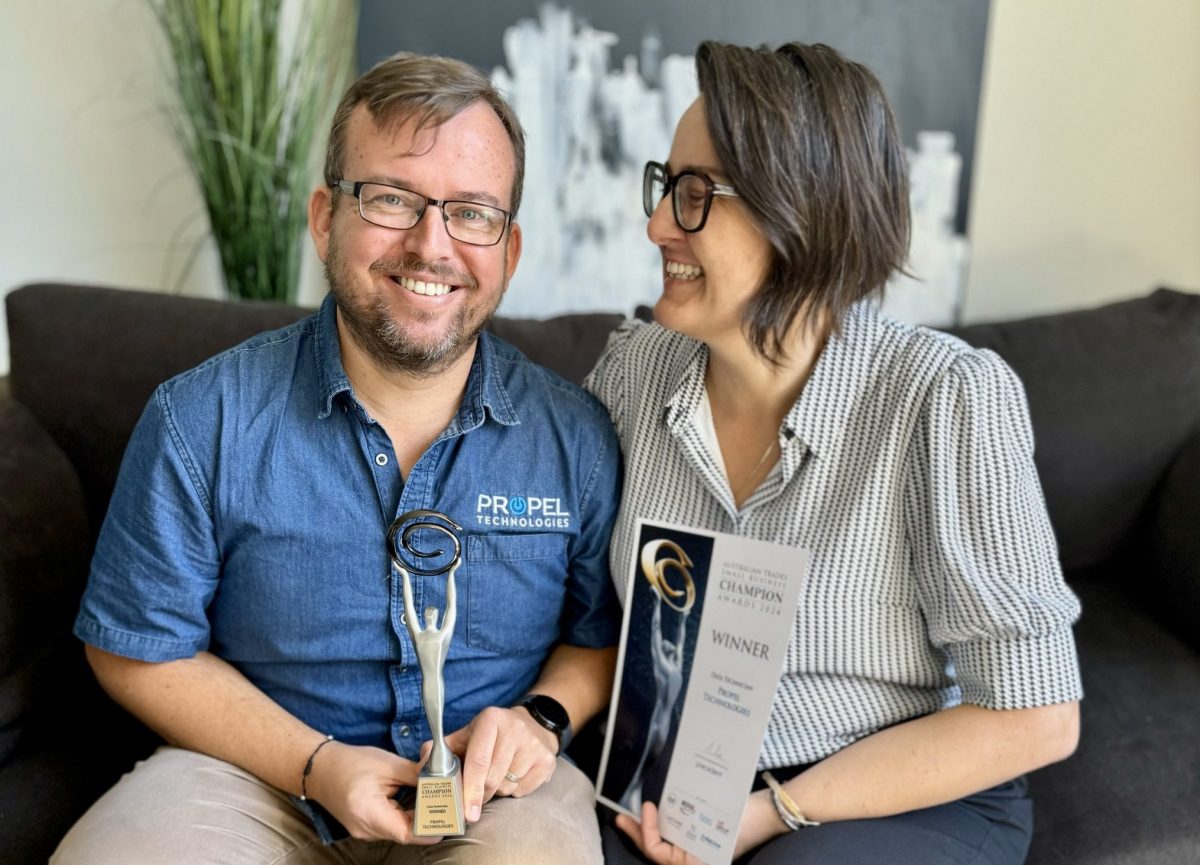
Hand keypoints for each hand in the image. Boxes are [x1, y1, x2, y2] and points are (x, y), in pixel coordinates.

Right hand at [304, 741, 439, 844]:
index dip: (431, 828)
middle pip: (406, 833)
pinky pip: (392, 826)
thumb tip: (441, 781)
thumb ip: (416, 775)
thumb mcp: (388, 765)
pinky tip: (417, 801)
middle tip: (449, 804)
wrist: (321, 769)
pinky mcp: (366, 827)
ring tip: (435, 800)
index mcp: (370, 813)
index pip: (407, 833)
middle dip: (428, 820)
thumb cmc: (351, 763)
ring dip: (418, 818)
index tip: (449, 817)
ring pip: (400, 831)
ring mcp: (365, 831)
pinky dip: (406, 815)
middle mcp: (366, 829)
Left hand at [440, 705, 558, 821]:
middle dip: (481, 794)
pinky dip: (514, 790)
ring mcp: (534, 744)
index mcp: (491, 720)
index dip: (470, 789)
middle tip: (476, 796)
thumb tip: (422, 765)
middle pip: (493, 779)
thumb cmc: (491, 735)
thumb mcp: (467, 734)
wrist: (533, 724)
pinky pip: (524, 790)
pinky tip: (513, 775)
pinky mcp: (547, 760)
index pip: (478, 761)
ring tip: (497, 776)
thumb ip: (442, 749)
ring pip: (508, 786)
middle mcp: (515, 729)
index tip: (466, 812)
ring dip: (498, 791)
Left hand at [617, 795, 781, 862]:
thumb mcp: (715, 829)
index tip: (648, 807)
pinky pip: (675, 833)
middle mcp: (694, 858)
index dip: (648, 832)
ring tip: (630, 816)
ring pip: (664, 841)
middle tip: (620, 819)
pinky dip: (664, 823)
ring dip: (647, 828)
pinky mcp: (699, 837)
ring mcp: (696, 847)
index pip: (659, 854)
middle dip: (637, 834)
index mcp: (696, 863)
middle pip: (656, 851)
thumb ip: (686, 826)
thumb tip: (657, 812)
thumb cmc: (745, 822)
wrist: (768, 811)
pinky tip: (656, 811)